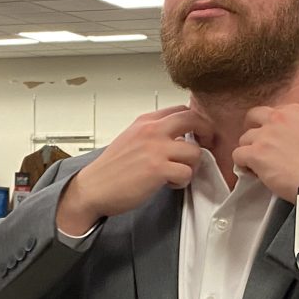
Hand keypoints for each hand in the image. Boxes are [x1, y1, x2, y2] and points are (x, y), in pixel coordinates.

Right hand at [57, 106, 208, 233]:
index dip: (195, 122)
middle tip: (204, 147)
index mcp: (145, 121)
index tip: (197, 134)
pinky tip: (169, 183)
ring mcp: (156, 149)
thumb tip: (177, 136)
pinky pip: (187, 172)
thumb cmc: (110, 170)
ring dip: (191, 166)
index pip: (180, 110)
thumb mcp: (131, 139)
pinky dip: (182, 181)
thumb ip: (153, 133)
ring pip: (195, 151)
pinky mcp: (158, 169)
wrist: (93, 188)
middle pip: (193, 119)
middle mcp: (151, 131)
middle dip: (206, 133)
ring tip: (178, 173)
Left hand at [232, 105, 298, 202]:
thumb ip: (296, 128)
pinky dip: (242, 165)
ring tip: (260, 165)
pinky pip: (238, 155)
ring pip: (244, 139)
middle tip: (257, 145)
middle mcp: (277, 118)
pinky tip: (254, 172)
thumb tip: (285, 140)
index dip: (269, 126)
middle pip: (252, 117)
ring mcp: (265, 135)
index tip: (273, 138)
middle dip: (252, 130)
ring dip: (249, 151)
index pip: (271, 112)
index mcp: (294, 111)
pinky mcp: (255, 153)